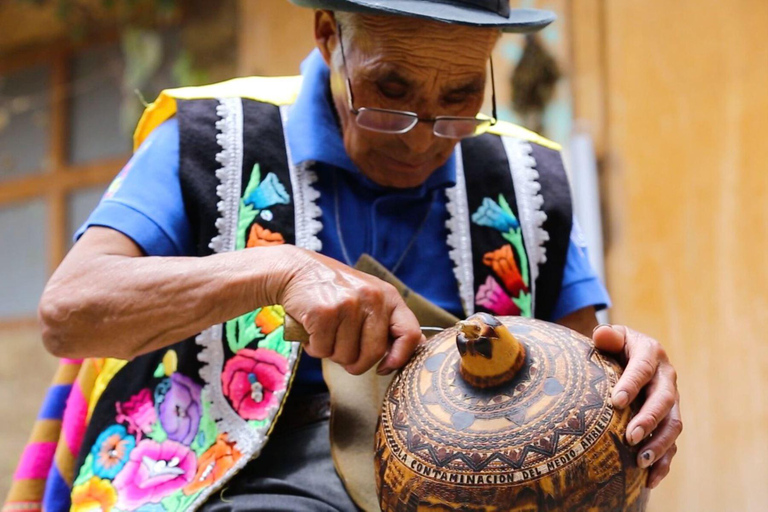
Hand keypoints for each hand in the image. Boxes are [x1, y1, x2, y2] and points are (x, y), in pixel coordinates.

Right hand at [272, 246, 422, 374]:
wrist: (295, 271)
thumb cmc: (333, 291)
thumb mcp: (366, 298)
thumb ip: (383, 322)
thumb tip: (403, 354)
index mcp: (388, 296)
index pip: (410, 334)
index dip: (399, 358)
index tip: (384, 368)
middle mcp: (372, 298)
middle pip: (374, 354)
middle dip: (355, 363)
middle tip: (341, 352)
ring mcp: (348, 304)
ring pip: (345, 356)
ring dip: (331, 353)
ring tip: (324, 332)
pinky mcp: (324, 312)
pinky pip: (323, 350)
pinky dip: (314, 348)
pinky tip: (311, 330)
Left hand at [593, 325, 681, 488]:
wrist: (626, 356)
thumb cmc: (613, 347)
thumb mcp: (611, 337)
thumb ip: (606, 336)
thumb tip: (602, 334)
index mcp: (651, 353)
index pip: (642, 369)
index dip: (631, 384)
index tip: (616, 402)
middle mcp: (666, 378)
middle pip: (663, 400)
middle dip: (648, 419)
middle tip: (630, 436)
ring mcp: (671, 401)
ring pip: (672, 425)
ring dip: (658, 445)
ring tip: (639, 461)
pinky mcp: (668, 421)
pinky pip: (671, 445)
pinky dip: (663, 463)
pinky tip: (649, 480)